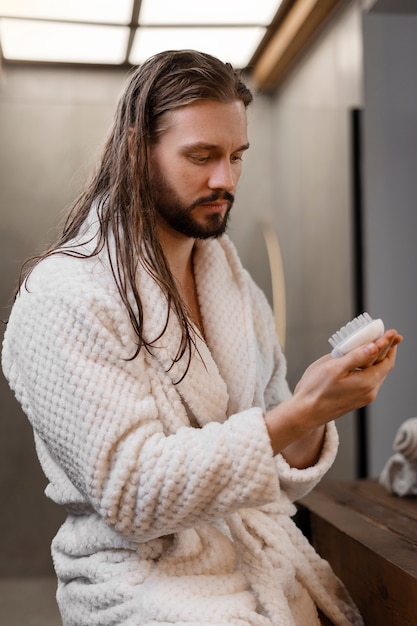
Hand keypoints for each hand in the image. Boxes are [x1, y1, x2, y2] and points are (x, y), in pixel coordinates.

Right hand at [265, 329, 401, 460]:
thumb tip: (374, 347)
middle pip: (384, 367)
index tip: (392, 332)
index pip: (386, 360)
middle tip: (390, 335)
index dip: (390, 344)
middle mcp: (369, 392)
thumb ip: (356, 356)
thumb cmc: (315, 390)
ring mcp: (363, 397)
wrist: (305, 413)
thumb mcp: (334, 368)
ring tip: (377, 345)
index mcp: (366, 382)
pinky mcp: (356, 399)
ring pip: (377, 374)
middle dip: (387, 350)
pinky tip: (363, 361)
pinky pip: (369, 380)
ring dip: (379, 358)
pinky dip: (370, 367)